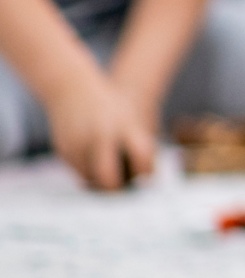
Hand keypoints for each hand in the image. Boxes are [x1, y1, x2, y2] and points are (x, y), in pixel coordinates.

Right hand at [48, 70, 158, 190]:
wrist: (72, 88)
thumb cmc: (110, 106)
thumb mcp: (131, 118)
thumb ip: (141, 143)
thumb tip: (148, 176)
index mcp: (124, 126)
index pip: (142, 157)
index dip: (146, 171)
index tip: (146, 175)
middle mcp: (100, 136)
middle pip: (108, 177)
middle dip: (116, 188)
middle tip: (121, 188)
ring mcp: (78, 144)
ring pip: (91, 179)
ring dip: (99, 182)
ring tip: (108, 172)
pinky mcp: (63, 149)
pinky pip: (77, 172)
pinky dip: (86, 173)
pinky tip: (92, 163)